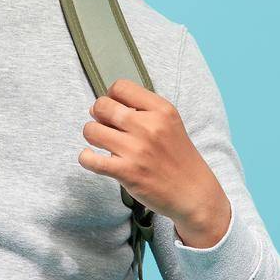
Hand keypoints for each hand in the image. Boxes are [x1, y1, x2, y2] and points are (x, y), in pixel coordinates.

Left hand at [79, 78, 230, 246]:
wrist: (194, 193)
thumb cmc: (178, 158)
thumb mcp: (170, 123)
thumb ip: (142, 110)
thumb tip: (100, 106)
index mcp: (161, 110)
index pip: (120, 86)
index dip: (111, 96)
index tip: (114, 109)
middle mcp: (149, 127)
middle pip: (101, 105)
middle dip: (98, 115)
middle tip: (106, 127)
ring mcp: (137, 150)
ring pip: (91, 130)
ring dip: (92, 136)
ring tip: (103, 144)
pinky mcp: (127, 172)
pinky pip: (89, 159)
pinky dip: (86, 158)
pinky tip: (93, 159)